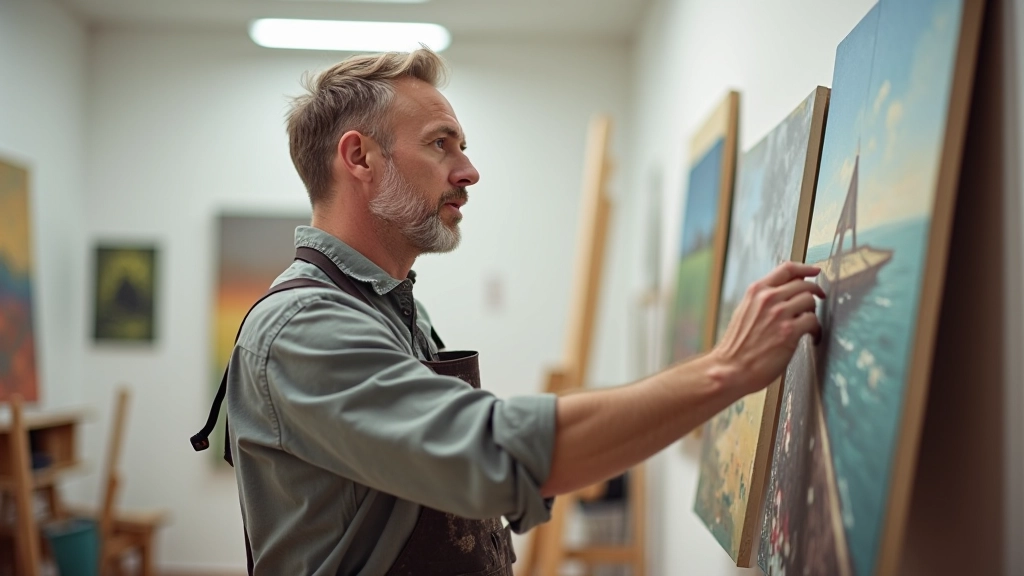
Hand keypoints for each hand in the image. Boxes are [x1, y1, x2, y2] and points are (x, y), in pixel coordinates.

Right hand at [709, 261, 824, 394]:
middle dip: (813, 293)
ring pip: (810, 300)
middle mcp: (768, 298)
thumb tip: (783, 294)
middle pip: (803, 284)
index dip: (805, 268)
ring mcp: (779, 314)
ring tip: (809, 323)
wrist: (731, 368)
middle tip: (817, 301)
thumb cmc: (737, 346)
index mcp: (756, 291)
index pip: (787, 269)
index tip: (814, 271)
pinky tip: (812, 336)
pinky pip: (813, 321)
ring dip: (812, 312)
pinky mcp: (789, 332)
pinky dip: (816, 329)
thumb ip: (762, 300)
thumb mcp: (744, 312)